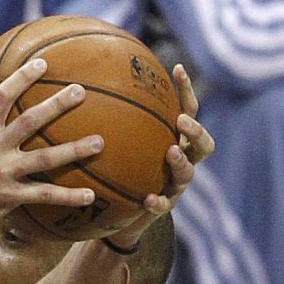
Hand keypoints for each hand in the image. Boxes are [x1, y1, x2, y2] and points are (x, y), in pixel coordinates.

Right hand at [0, 58, 99, 240]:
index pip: (2, 97)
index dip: (23, 78)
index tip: (43, 64)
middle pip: (31, 121)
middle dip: (58, 104)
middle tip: (81, 91)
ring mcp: (2, 174)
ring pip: (45, 159)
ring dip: (75, 150)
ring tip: (99, 142)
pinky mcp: (8, 198)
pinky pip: (43, 196)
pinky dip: (68, 196)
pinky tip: (90, 195)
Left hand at [104, 64, 213, 251]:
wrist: (117, 216)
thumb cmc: (116, 171)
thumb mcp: (114, 142)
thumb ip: (107, 118)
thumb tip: (81, 81)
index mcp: (172, 139)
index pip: (187, 110)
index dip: (185, 90)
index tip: (175, 68)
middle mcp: (180, 160)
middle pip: (202, 143)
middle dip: (196, 130)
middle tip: (181, 121)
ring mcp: (174, 185)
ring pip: (187, 173)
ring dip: (181, 161)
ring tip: (170, 152)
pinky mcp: (162, 207)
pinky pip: (165, 205)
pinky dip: (159, 202)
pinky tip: (149, 199)